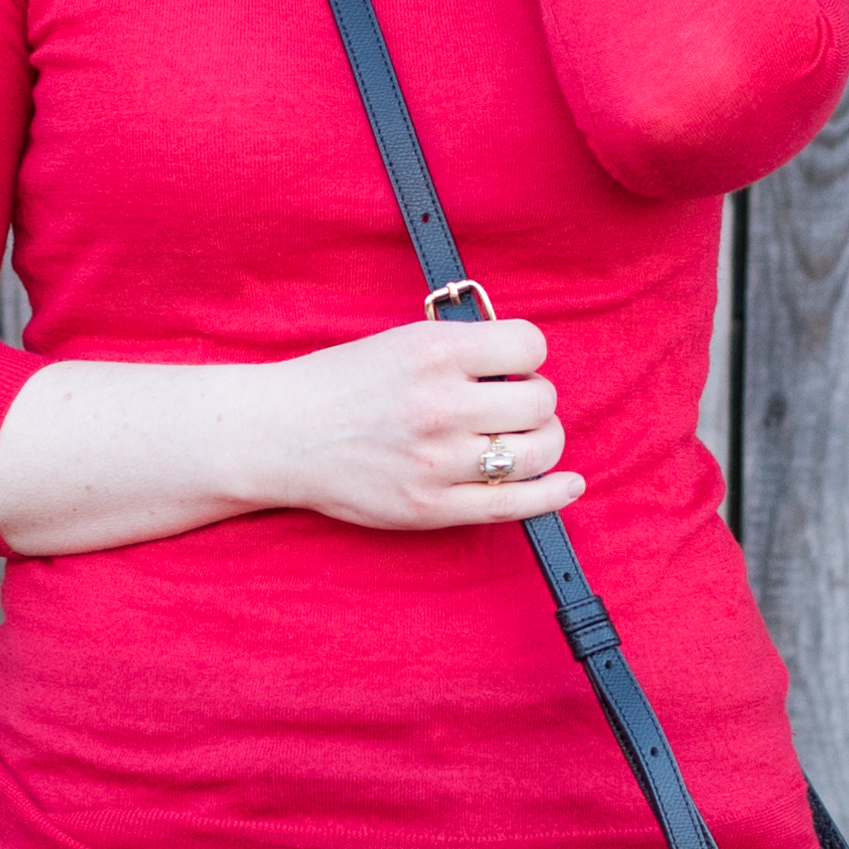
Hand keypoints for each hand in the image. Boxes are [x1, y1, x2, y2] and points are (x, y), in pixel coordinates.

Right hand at [247, 312, 578, 533]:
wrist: (280, 435)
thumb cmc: (342, 384)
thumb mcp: (402, 341)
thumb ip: (464, 349)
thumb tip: (528, 364)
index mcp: (433, 352)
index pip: (530, 347)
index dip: (528, 357)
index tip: (514, 367)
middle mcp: (440, 405)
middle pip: (540, 403)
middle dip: (534, 401)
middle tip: (511, 406)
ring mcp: (438, 461)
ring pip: (536, 453)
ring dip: (542, 444)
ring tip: (520, 439)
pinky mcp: (432, 507)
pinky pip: (515, 505)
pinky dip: (553, 494)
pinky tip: (568, 484)